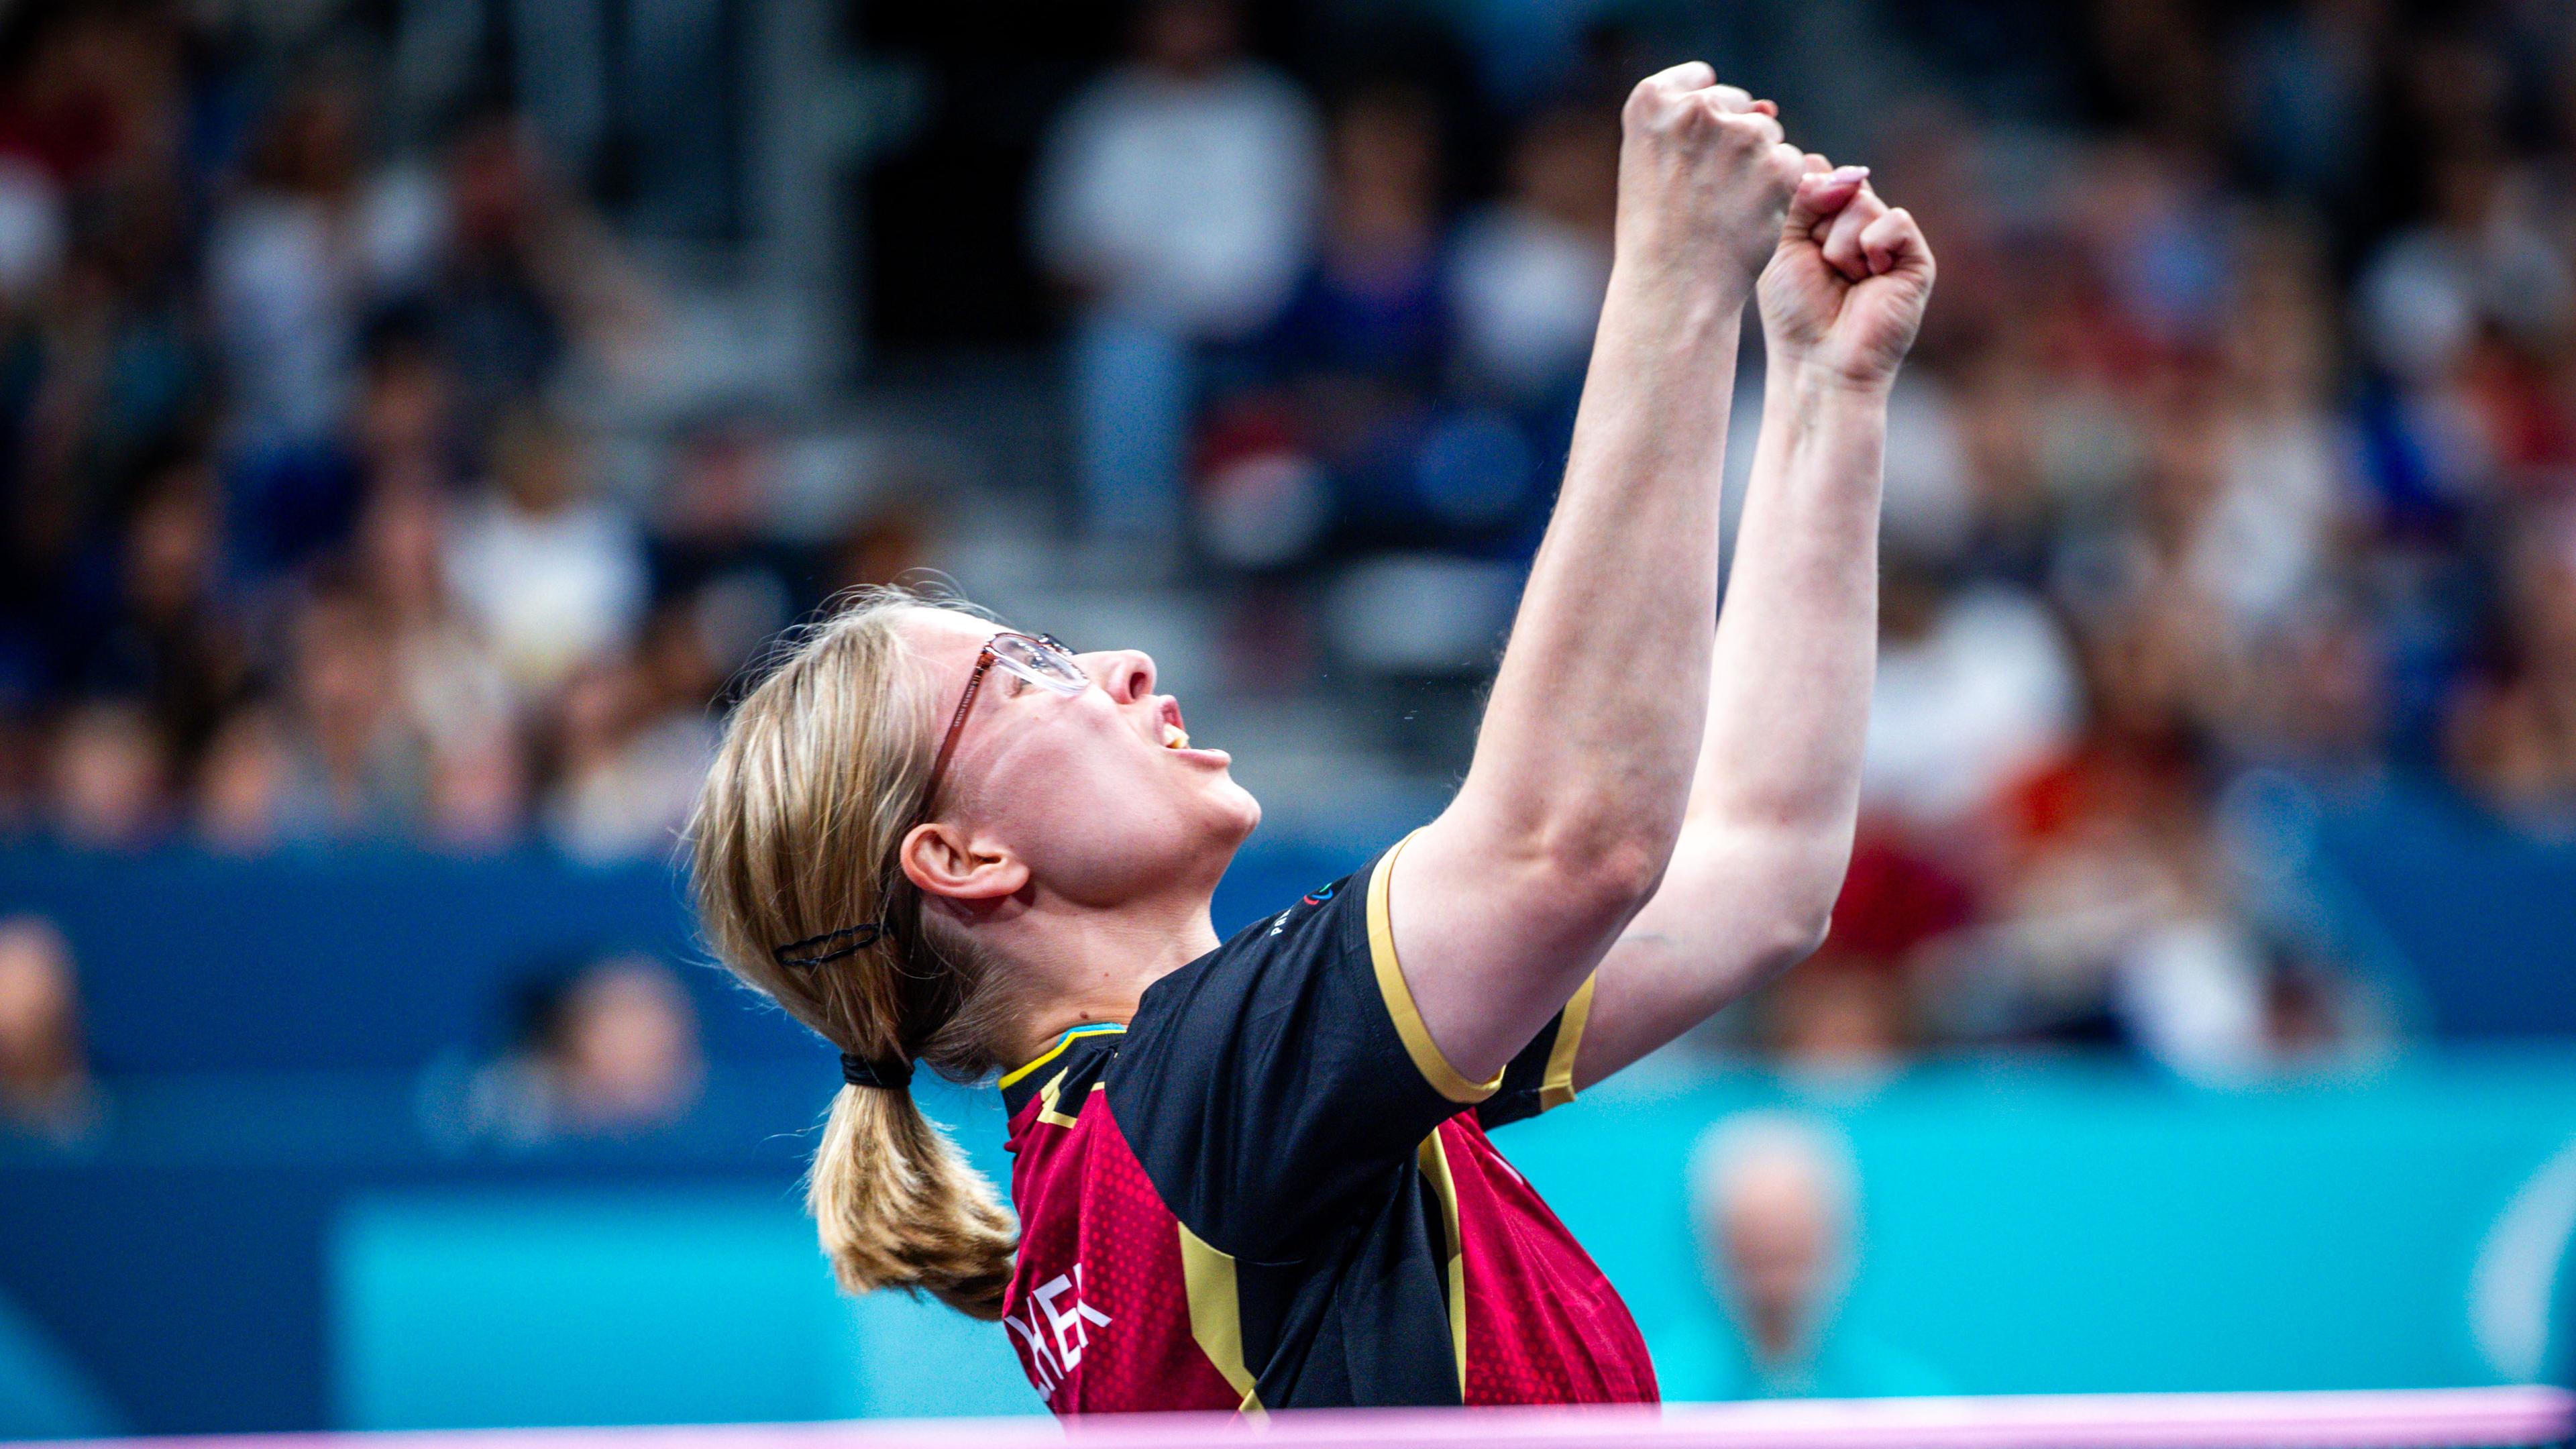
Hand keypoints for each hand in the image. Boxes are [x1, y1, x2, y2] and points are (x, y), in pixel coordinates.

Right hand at [1614, 63, 1809, 298]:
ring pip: (1768, 133)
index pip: (1699, 80)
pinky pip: (1791, 163)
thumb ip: (1691, 122)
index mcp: (1651, 101)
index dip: (1700, 122)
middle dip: (1731, 141)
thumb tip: (1768, 108)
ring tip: (1724, 208)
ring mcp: (1739, 135)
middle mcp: (1695, 108)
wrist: (1672, 288)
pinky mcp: (1776, 166)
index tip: (1687, 160)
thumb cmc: (1656, 231)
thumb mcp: (1649, 161)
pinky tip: (1747, 218)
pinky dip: (1778, 190)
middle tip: (1705, 193)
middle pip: (1737, 104)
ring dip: (1757, 164)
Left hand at [1757, 160, 1935, 389]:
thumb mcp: (1781, 244)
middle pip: (1840, 183)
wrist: (1818, 361)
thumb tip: (1841, 170)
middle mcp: (1859, 225)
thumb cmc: (1794, 311)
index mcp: (1825, 220)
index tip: (1793, 243)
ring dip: (1839, 245)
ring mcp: (1889, 241)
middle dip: (1818, 225)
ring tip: (1842, 280)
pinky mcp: (1916, 258)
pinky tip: (1868, 280)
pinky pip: (1893, 221)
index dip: (1801, 200)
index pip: (1817, 173)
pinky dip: (1872, 249)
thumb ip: (1801, 196)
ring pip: (1862, 202)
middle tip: (1819, 266)